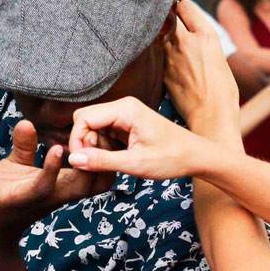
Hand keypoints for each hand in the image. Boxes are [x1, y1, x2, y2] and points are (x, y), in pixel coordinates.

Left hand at [0, 120, 114, 253]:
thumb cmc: (2, 196)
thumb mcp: (17, 166)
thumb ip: (25, 145)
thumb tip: (27, 121)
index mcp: (63, 184)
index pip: (99, 174)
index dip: (107, 154)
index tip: (104, 132)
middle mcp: (60, 193)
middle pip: (99, 182)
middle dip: (106, 158)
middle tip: (102, 133)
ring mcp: (43, 198)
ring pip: (79, 186)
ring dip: (85, 163)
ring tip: (85, 139)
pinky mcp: (21, 199)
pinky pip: (43, 186)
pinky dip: (51, 168)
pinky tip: (56, 149)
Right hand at [67, 96, 211, 180]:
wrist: (196, 157)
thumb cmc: (172, 159)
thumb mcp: (135, 164)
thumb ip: (102, 161)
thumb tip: (73, 159)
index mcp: (125, 109)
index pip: (83, 118)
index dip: (77, 140)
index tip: (82, 162)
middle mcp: (123, 106)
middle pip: (85, 119)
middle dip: (84, 142)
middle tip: (98, 162)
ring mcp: (125, 114)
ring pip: (93, 126)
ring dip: (95, 146)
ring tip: (112, 162)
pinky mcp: (128, 123)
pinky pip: (104, 131)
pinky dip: (104, 146)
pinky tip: (117, 158)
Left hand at [164, 0, 239, 136]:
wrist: (212, 117)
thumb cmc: (222, 92)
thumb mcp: (219, 58)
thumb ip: (203, 42)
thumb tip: (191, 35)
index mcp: (206, 35)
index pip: (184, 5)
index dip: (180, 5)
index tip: (179, 10)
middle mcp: (186, 41)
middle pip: (167, 13)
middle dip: (166, 14)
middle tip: (167, 20)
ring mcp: (171, 55)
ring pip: (159, 32)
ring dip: (160, 33)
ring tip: (168, 43)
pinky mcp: (162, 71)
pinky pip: (157, 53)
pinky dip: (159, 53)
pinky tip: (167, 62)